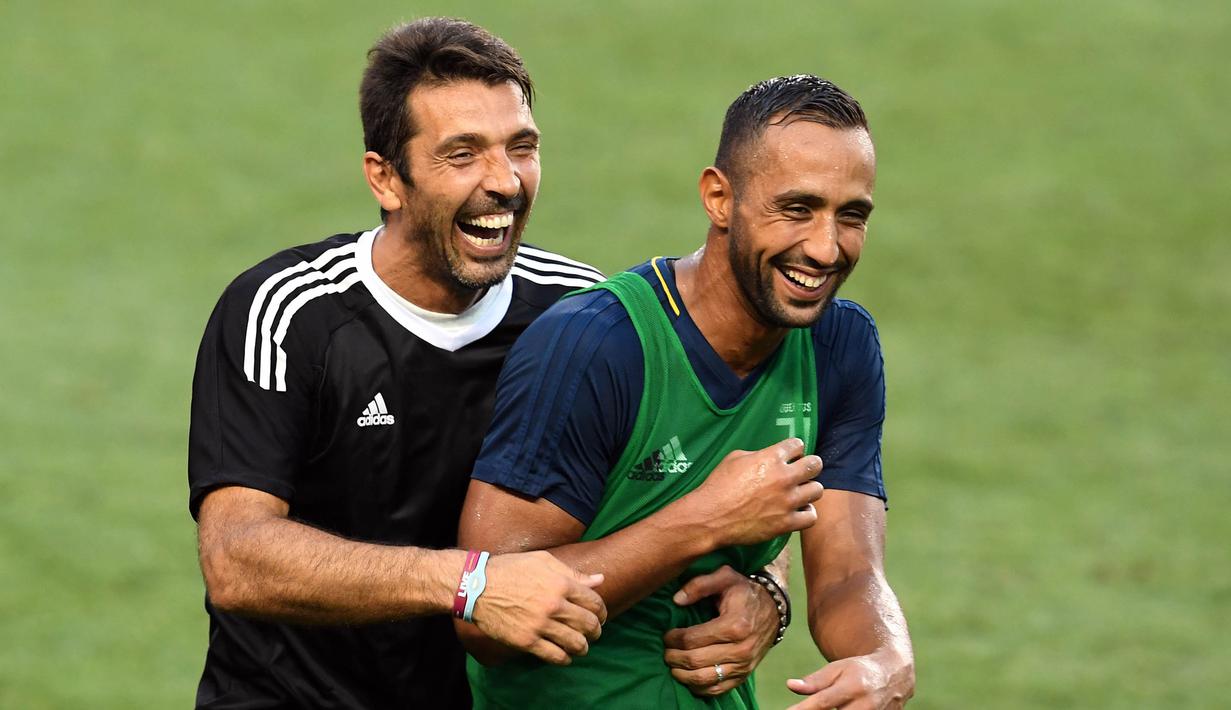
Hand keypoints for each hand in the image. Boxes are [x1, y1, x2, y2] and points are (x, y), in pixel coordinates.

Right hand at [471, 550, 607, 664]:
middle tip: (594, 633)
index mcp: (560, 583)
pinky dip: (565, 659)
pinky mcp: (526, 641)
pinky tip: (565, 656)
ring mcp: (540, 624)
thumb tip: (599, 580)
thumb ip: (573, 573)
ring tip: (581, 646)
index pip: (594, 602)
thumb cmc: (510, 569)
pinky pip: (555, 656)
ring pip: (576, 643)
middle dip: (596, 631)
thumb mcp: (543, 561)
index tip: (600, 616)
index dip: (602, 611)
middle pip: (589, 624)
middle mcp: (554, 605)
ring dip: (583, 647)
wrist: (476, 586)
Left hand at [662, 566, 778, 696]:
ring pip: (704, 679)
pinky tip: (688, 677)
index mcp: (734, 625)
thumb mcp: (725, 577)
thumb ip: (699, 585)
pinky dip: (698, 687)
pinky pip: (717, 690)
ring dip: (682, 674)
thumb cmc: (745, 592)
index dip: (673, 639)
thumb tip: (676, 600)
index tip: (666, 635)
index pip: (693, 639)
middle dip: (674, 657)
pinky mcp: (744, 675)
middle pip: (695, 660)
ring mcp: (743, 665)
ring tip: (672, 664)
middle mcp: (741, 649)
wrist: (773, 610)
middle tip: (665, 651)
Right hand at [692, 438, 823, 546]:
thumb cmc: (718, 485)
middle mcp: (784, 478)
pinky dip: (806, 513)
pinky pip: (811, 516)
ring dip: (808, 490)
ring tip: (799, 493)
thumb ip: (758, 455)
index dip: (794, 449)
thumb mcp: (735, 458)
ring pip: (817, 490)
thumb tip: (769, 457)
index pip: (797, 445)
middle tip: (801, 472)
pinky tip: (797, 511)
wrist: (710, 517)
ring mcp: (787, 501)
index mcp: (771, 458)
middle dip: (809, 466)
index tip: (791, 455)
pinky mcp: (787, 523)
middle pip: (815, 465)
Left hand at [785, 651, 914, 709]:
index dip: (804, 709)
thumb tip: (790, 685)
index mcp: (853, 687)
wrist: (895, 674)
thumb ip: (815, 681)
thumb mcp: (837, 669)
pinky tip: (842, 708)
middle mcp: (866, 706)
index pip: (823, 702)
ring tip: (832, 704)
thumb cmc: (859, 670)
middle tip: (806, 708)